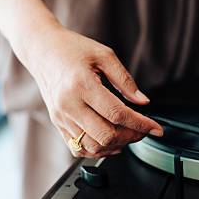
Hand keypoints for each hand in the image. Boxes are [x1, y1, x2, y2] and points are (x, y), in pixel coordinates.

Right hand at [23, 25, 162, 157]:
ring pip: (93, 146)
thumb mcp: (104, 56)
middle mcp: (69, 104)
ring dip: (116, 145)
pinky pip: (79, 148)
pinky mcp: (57, 123)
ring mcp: (61, 117)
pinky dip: (99, 150)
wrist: (41, 50)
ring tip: (129, 133)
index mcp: (82, 85)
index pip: (118, 114)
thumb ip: (125, 80)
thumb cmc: (71, 49)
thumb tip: (143, 102)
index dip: (141, 124)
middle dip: (132, 136)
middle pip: (106, 135)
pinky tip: (111, 141)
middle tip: (144, 129)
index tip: (156, 128)